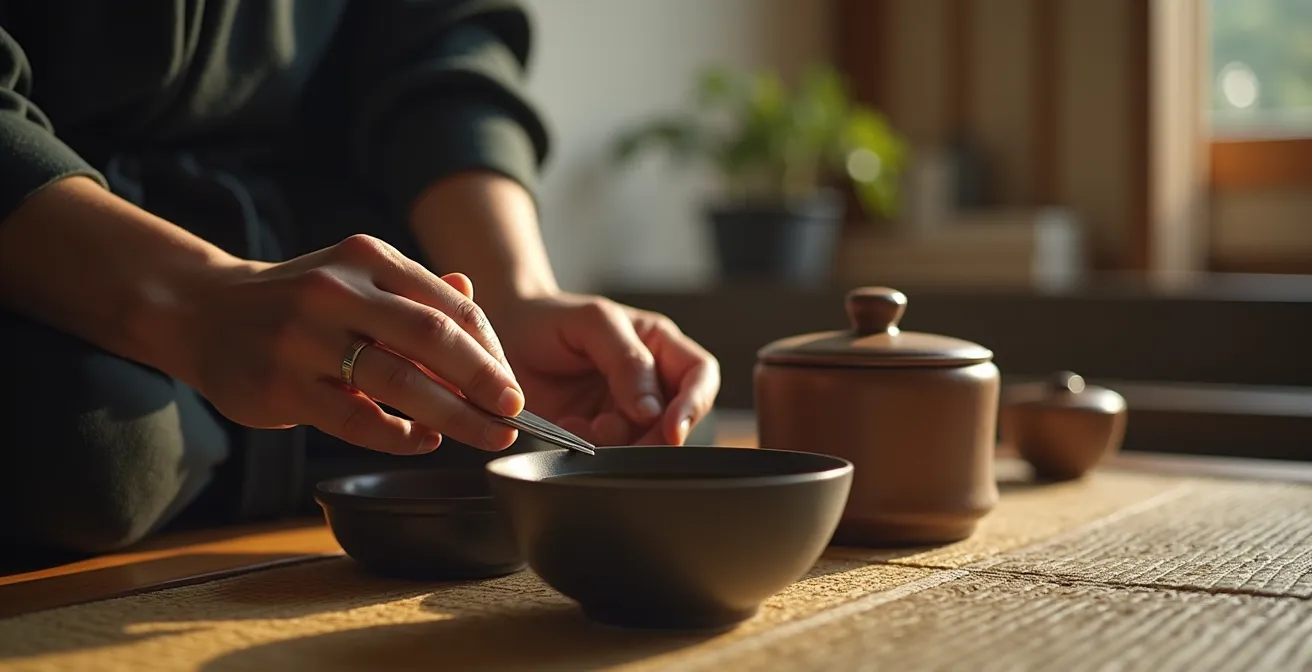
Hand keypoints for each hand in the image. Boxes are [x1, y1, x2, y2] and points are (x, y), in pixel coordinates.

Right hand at [181, 234, 524, 454]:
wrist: (201, 310)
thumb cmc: (297, 300)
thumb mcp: (354, 277)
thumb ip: (413, 291)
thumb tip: (473, 294)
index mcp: (367, 259)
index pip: (450, 306)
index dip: (491, 351)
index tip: (513, 385)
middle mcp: (338, 290)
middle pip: (433, 340)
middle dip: (484, 382)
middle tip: (516, 414)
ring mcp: (304, 338)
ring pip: (399, 382)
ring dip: (453, 416)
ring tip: (486, 437)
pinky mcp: (279, 384)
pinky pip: (355, 419)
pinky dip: (398, 435)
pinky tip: (423, 441)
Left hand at [487, 293, 719, 445]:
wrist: (506, 335)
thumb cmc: (551, 318)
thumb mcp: (593, 322)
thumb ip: (627, 359)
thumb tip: (652, 408)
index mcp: (660, 345)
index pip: (700, 375)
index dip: (694, 404)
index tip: (672, 428)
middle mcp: (650, 379)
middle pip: (677, 417)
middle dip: (651, 434)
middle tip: (613, 431)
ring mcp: (625, 409)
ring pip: (645, 441)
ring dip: (618, 442)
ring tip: (586, 424)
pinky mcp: (598, 431)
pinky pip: (610, 451)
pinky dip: (592, 446)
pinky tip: (570, 427)